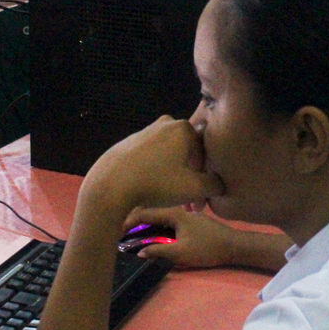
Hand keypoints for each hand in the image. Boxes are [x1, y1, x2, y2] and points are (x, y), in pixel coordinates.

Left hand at [80, 117, 225, 219]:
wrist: (110, 184)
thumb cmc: (156, 183)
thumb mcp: (193, 188)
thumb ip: (214, 184)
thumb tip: (218, 184)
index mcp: (183, 128)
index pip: (205, 154)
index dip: (206, 180)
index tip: (200, 203)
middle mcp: (165, 124)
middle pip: (187, 154)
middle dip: (191, 179)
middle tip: (188, 205)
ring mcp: (144, 131)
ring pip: (169, 157)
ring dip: (175, 178)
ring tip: (170, 201)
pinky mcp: (128, 142)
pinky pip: (151, 157)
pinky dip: (156, 172)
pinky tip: (151, 190)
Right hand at [122, 206, 240, 267]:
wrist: (234, 246)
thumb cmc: (208, 248)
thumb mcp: (181, 253)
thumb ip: (158, 251)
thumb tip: (138, 252)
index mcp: (173, 213)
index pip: (143, 212)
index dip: (126, 221)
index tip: (113, 230)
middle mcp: (176, 209)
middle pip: (148, 211)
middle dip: (132, 220)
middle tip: (117, 232)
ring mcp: (182, 213)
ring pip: (156, 215)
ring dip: (142, 223)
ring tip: (129, 233)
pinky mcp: (187, 221)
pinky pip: (164, 219)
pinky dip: (153, 225)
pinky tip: (149, 234)